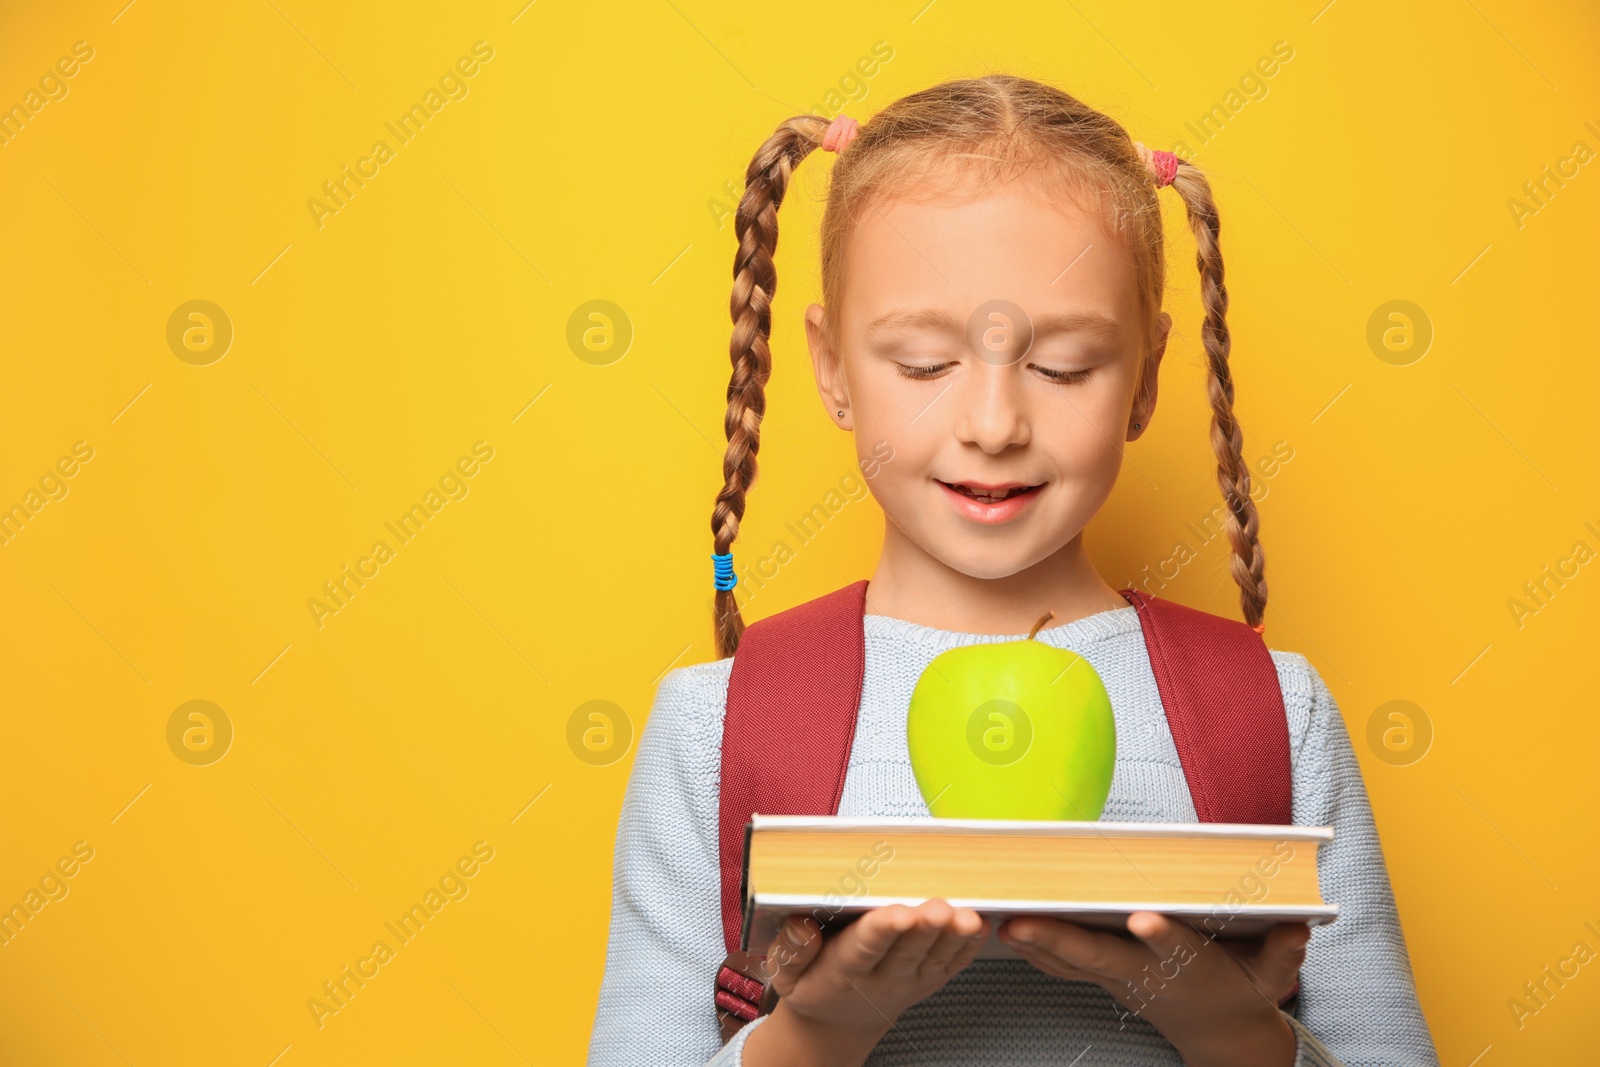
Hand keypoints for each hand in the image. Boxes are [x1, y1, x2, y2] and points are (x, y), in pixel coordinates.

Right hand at [742, 900, 989, 1066]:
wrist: (838, 1022)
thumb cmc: (812, 984)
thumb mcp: (785, 973)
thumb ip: (792, 950)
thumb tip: (803, 923)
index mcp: (843, 971)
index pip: (864, 948)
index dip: (882, 930)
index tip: (897, 913)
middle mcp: (882, 977)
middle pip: (907, 950)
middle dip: (924, 927)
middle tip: (939, 907)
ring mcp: (911, 980)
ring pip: (936, 957)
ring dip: (953, 936)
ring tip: (966, 916)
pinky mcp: (931, 979)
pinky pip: (954, 963)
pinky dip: (969, 945)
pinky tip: (980, 924)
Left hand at [997, 912, 1307, 1066]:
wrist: (1220, 1033)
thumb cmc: (1242, 990)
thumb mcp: (1271, 976)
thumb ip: (1283, 952)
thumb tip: (1299, 928)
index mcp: (1187, 965)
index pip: (1173, 949)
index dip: (1160, 936)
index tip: (1143, 919)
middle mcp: (1144, 972)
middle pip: (1097, 956)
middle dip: (1057, 941)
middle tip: (1019, 925)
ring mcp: (1118, 978)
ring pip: (1070, 961)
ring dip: (1033, 945)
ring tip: (997, 920)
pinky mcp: (1104, 977)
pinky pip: (1063, 965)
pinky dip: (1034, 950)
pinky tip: (1005, 928)